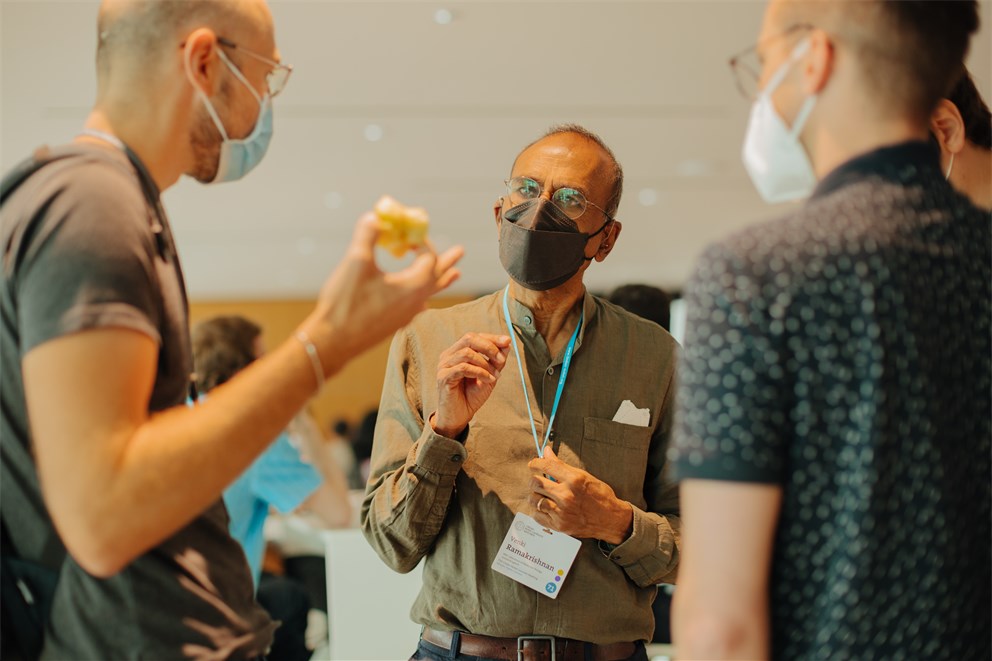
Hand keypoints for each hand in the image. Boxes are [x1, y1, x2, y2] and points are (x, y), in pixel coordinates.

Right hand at [301, 212, 462, 374]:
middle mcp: (415, 301)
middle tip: (460, 251)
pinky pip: (417, 307)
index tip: (408, 232)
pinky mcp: (396, 324)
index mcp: (412, 285)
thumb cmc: (345, 303)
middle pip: (437, 276)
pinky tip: (423, 303)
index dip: (421, 241)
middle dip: (447, 261)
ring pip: (429, 293)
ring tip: (455, 275)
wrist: (333, 341)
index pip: (429, 257)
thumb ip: (367, 236)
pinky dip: (423, 297)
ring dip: (440, 280)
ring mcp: (406, 315)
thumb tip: (374, 217)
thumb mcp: (356, 263)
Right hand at [431, 332, 510, 437]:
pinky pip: (463, 367)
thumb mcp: (489, 375)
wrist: (460, 416)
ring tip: (495, 376)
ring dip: (485, 363)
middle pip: (469, 339)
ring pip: (467, 353)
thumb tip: (506, 343)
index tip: (507, 341)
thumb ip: (496, 360)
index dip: (492, 338)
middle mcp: (449, 356)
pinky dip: (479, 372)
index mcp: (457, 352)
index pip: (474, 337)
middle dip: (489, 346)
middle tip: (501, 359)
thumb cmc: (471, 395)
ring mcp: (444, 365)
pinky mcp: (443, 377)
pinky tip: (488, 380)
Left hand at [528, 446, 632, 543]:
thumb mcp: (583, 476)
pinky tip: (546, 507)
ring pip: (533, 499)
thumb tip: (546, 452)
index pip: (546, 466)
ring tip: (542, 495)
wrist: (611, 519)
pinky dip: (538, 510)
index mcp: (574, 479)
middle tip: (539, 481)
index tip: (533, 464)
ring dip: (535, 495)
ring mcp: (562, 512)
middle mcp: (566, 495)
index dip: (535, 463)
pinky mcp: (559, 525)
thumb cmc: (600, 496)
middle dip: (534, 479)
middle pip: (535, 482)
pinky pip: (537, 515)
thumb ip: (561, 465)